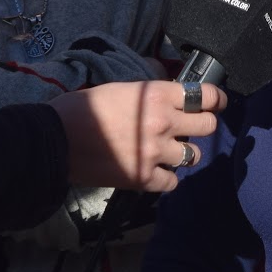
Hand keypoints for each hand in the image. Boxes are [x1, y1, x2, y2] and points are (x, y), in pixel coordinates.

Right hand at [50, 79, 224, 193]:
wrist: (55, 140)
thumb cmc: (84, 109)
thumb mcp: (124, 88)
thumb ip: (155, 93)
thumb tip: (176, 96)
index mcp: (158, 95)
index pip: (207, 96)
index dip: (215, 100)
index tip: (216, 104)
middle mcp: (163, 123)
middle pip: (208, 126)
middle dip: (201, 126)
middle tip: (188, 130)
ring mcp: (155, 152)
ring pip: (194, 156)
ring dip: (183, 154)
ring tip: (167, 153)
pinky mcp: (143, 178)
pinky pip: (173, 182)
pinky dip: (166, 179)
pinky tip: (155, 172)